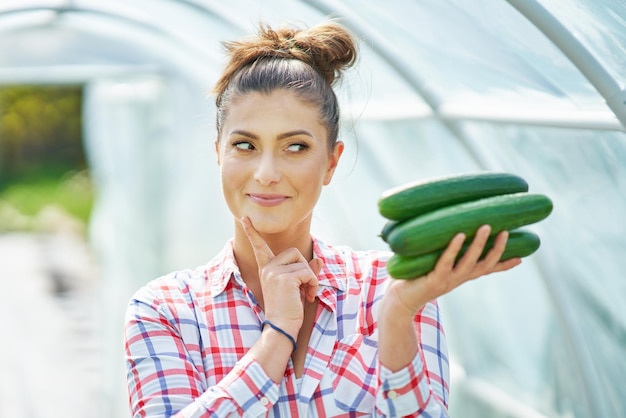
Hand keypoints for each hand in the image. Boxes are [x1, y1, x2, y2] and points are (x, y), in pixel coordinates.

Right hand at [241, 217, 321, 337]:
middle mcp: (268, 268)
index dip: (252, 232)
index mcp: (266, 269)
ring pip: (303, 263)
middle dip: (305, 269)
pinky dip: (314, 284)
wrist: (282, 328)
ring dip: (311, 279)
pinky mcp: (285, 277)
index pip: (259, 247)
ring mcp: (274, 272)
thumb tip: (318, 259)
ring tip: (306, 294)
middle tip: (305, 288)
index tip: (245, 218)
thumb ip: (307, 272)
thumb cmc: (289, 311)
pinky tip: (307, 297)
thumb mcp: (298, 288)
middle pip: (295, 252)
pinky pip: (308, 272)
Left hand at [382, 225, 521, 316]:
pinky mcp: (434, 279)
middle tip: (505, 231)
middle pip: (484, 264)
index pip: (487, 270)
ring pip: (469, 262)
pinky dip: (453, 248)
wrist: (398, 303)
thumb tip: (442, 229)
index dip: (504, 264)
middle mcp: (458, 279)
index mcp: (460, 276)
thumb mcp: (432, 266)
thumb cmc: (412, 280)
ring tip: (486, 226)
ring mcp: (448, 280)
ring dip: (479, 244)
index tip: (522, 257)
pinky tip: (458, 235)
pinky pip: (446, 261)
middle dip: (497, 249)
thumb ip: (439, 253)